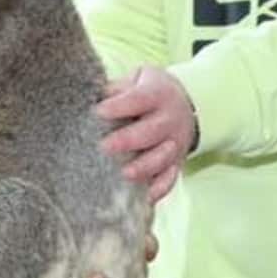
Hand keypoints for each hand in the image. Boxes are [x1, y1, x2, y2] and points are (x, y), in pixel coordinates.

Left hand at [96, 66, 195, 201]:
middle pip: (151, 131)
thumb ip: (116, 89)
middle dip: (128, 140)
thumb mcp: (138, 79)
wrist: (186, 101)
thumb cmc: (150, 90)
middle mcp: (170, 119)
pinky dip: (159, 189)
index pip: (139, 99)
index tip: (98, 112)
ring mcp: (176, 142)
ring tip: (124, 174)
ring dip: (144, 167)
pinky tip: (144, 198)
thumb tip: (90, 96)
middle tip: (104, 146)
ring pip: (163, 157)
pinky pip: (171, 178)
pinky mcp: (177, 161)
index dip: (119, 106)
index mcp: (158, 94)